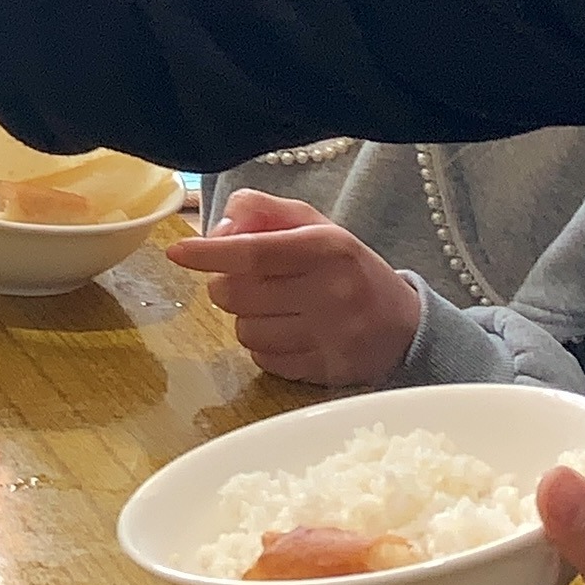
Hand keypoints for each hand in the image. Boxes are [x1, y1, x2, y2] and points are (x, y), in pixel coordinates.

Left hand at [162, 189, 422, 383]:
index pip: (254, 252)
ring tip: (273, 308)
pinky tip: (286, 332)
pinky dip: (263, 346)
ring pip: (244, 331)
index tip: (179, 252)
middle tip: (247, 280)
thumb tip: (217, 230)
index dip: (210, 253)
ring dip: (245, 318)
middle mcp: (331, 292)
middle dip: (226, 285)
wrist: (405, 326)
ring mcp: (329, 337)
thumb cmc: (348, 267)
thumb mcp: (315, 226)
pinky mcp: (325, 371)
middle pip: (236, 294)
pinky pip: (262, 360)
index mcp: (327, 248)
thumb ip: (264, 213)